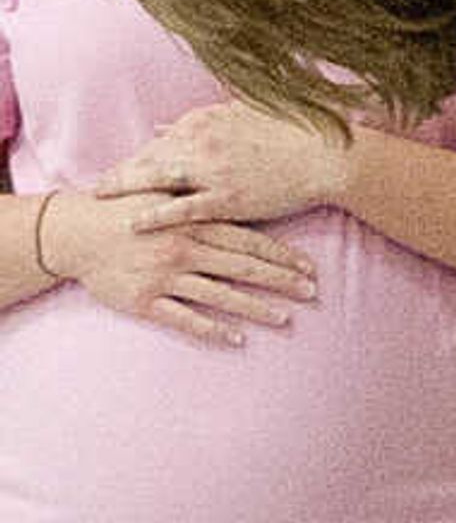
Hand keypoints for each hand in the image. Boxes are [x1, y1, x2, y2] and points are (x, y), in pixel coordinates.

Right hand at [34, 188, 314, 345]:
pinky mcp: (144, 301)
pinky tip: (237, 338)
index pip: (249, 241)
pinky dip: (212, 329)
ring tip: (285, 319)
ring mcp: (164, 277)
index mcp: (193, 223)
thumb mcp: (165, 193)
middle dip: (282, 282)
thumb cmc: (125, 210)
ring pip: (221, 296)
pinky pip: (184, 319)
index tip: (310, 267)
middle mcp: (184, 250)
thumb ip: (203, 195)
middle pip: (243, 269)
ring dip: (256, 308)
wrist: (76, 233)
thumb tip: (242, 184)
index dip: (283, 255)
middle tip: (312, 292)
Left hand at [95, 98, 355, 226]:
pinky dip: (155, 215)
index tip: (121, 168)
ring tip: (101, 201)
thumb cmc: (294, 134)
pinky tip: (134, 222)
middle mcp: (202, 142)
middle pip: (148, 158)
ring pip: (156, 179)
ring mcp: (213, 171)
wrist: (329, 157)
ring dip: (125, 190)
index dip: (137, 156)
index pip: (159, 139)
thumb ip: (204, 118)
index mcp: (206, 120)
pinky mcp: (228, 197)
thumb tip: (165, 123)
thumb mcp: (247, 114)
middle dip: (120, 173)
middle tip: (95, 188)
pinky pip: (183, 208)